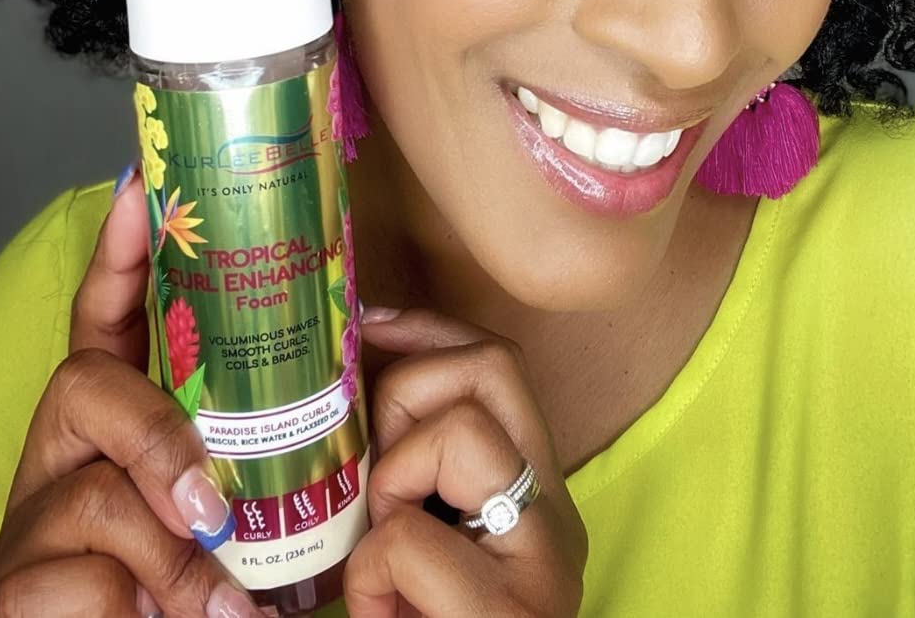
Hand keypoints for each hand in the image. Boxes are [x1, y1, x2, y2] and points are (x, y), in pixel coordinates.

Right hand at [0, 171, 262, 617]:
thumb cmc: (191, 579)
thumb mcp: (227, 493)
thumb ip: (261, 432)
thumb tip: (357, 332)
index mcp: (112, 423)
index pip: (103, 318)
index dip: (119, 252)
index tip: (139, 185)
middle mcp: (62, 455)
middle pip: (86, 388)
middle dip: (160, 442)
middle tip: (216, 514)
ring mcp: (31, 522)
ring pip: (102, 499)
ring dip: (177, 564)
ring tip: (228, 610)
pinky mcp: (14, 592)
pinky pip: (84, 581)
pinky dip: (144, 613)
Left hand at [346, 308, 588, 617]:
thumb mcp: (432, 536)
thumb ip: (419, 467)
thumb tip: (356, 373)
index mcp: (540, 492)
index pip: (501, 366)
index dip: (430, 329)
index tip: (372, 325)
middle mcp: (557, 515)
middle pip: (493, 368)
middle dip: (407, 386)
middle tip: (374, 466)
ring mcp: (544, 561)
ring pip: (462, 430)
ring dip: (393, 477)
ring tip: (382, 549)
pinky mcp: (505, 611)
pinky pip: (409, 535)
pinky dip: (367, 568)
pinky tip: (379, 607)